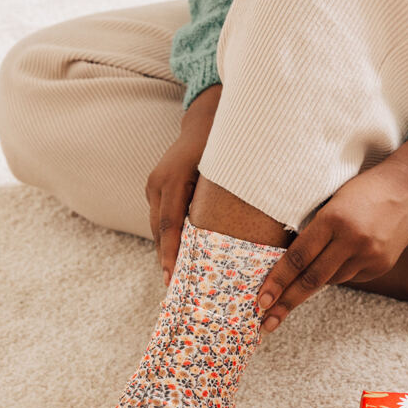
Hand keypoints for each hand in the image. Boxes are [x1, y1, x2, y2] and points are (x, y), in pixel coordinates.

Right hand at [145, 84, 221, 284]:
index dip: (170, 253)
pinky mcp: (156, 188)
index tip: (172, 278)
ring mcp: (154, 185)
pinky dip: (169, 238)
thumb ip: (234, 199)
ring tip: (176, 279)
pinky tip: (179, 257)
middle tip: (175, 288)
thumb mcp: (230, 169)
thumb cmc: (225, 145)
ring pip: (158, 227)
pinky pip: (161, 219)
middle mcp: (159, 182)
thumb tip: (252, 233)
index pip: (169, 224)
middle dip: (167, 260)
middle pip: (159, 230)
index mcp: (174, 178)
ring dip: (167, 252)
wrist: (205, 119)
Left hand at [256, 137, 407, 331]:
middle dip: (286, 303)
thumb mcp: (334, 202)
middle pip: (311, 280)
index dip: (277, 281)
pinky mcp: (381, 265)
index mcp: (334, 219)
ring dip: (312, 283)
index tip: (261, 300)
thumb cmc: (363, 189)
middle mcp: (352, 240)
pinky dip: (338, 273)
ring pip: (330, 280)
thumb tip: (292, 265)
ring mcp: (369, 256)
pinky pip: (350, 277)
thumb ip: (315, 231)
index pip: (297, 258)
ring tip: (297, 288)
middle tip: (266, 322)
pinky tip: (340, 260)